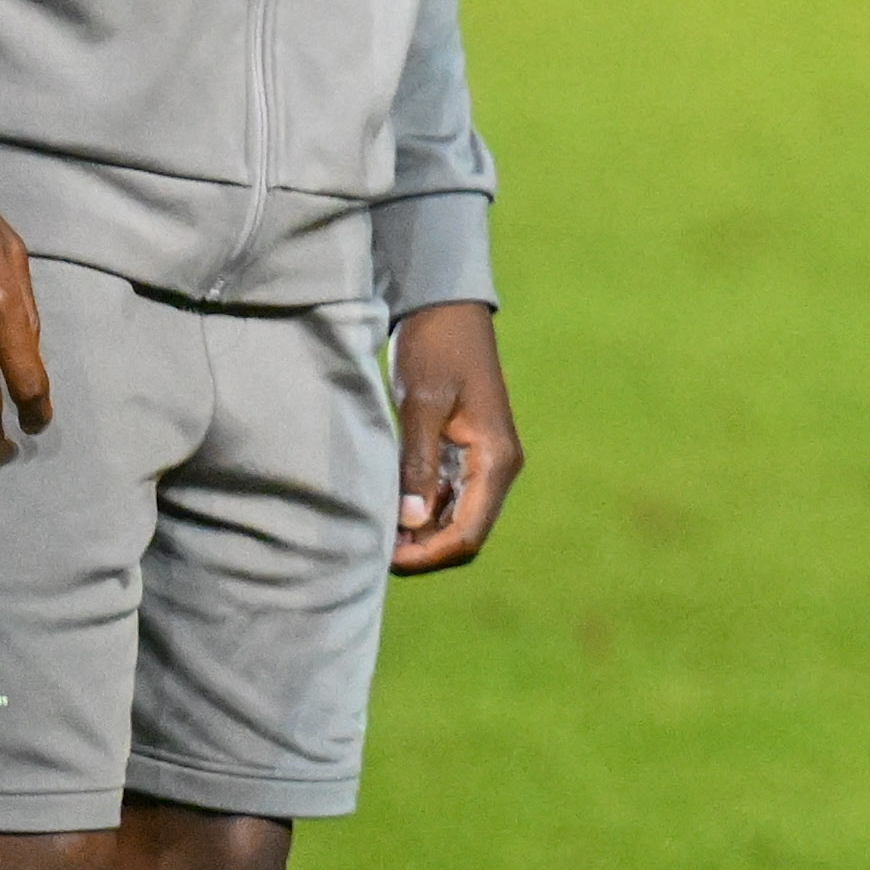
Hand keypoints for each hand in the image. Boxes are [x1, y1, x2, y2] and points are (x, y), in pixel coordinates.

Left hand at [389, 302, 521, 572]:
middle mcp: (497, 468)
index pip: (469, 533)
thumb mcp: (421, 405)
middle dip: (423, 551)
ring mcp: (484, 463)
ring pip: (456, 521)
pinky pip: (448, 500)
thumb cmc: (436, 349)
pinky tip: (388, 510)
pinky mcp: (467, 455)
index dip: (429, 555)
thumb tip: (411, 523)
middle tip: (372, 549)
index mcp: (496, 459)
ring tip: (375, 533)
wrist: (447, 312)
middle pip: (465, 535)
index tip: (383, 557)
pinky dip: (420, 513)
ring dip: (421, 535)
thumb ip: (418, 464)